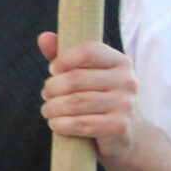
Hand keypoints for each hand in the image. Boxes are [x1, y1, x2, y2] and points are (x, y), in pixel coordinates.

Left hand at [39, 33, 139, 159]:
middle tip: (46, 94)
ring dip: (53, 107)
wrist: (127, 134)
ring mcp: (125, 104)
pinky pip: (81, 124)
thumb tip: (44, 37)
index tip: (53, 70)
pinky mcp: (119, 126)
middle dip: (52, 88)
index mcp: (120, 62)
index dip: (64, 59)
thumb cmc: (98, 98)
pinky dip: (61, 124)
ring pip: (76, 103)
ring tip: (47, 110)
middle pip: (76, 79)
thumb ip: (63, 56)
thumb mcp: (84, 74)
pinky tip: (55, 123)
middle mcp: (127, 80)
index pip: (89, 50)